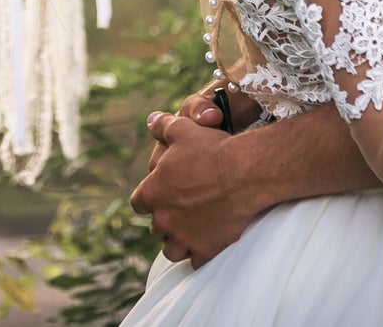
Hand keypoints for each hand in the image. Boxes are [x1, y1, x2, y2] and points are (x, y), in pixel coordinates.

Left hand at [131, 112, 259, 265]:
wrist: (244, 173)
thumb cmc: (212, 149)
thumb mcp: (182, 129)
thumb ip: (162, 126)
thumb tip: (151, 120)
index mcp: (151, 193)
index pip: (139, 203)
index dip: (149, 199)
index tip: (161, 195)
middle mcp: (162, 219)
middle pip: (156, 228)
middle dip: (166, 221)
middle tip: (182, 212)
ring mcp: (183, 238)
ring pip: (172, 249)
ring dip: (179, 241)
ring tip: (192, 231)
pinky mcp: (204, 251)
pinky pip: (195, 262)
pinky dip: (199, 254)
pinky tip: (208, 243)